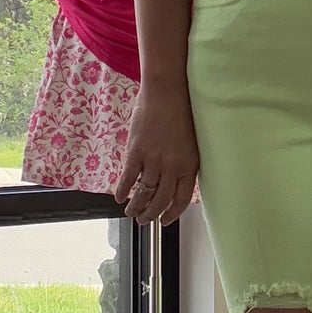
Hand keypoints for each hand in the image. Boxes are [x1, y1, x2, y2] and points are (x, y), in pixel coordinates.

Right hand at [114, 85, 199, 224]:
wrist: (167, 91)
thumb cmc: (183, 111)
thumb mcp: (192, 141)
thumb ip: (184, 162)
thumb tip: (175, 179)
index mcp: (189, 165)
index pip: (181, 199)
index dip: (172, 213)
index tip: (166, 220)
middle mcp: (172, 167)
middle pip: (160, 200)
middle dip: (151, 214)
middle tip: (145, 221)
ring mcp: (153, 161)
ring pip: (143, 193)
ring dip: (136, 206)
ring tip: (131, 213)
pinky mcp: (136, 152)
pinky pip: (128, 178)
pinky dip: (123, 190)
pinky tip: (119, 197)